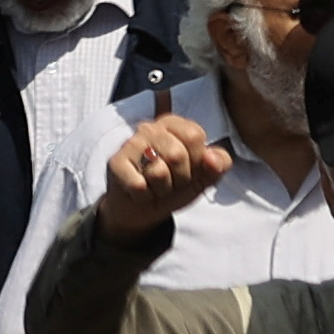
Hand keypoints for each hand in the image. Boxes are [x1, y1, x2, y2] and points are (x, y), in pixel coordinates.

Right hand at [98, 112, 233, 245]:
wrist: (142, 209)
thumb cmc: (174, 185)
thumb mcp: (203, 177)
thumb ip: (218, 165)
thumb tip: (212, 158)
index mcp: (174, 124)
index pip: (195, 136)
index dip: (197, 161)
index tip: (189, 168)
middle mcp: (150, 127)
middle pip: (177, 155)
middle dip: (180, 179)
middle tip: (171, 181)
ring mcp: (130, 144)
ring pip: (158, 172)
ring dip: (162, 190)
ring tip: (156, 186)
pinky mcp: (115, 163)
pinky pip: (139, 186)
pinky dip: (145, 197)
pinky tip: (141, 192)